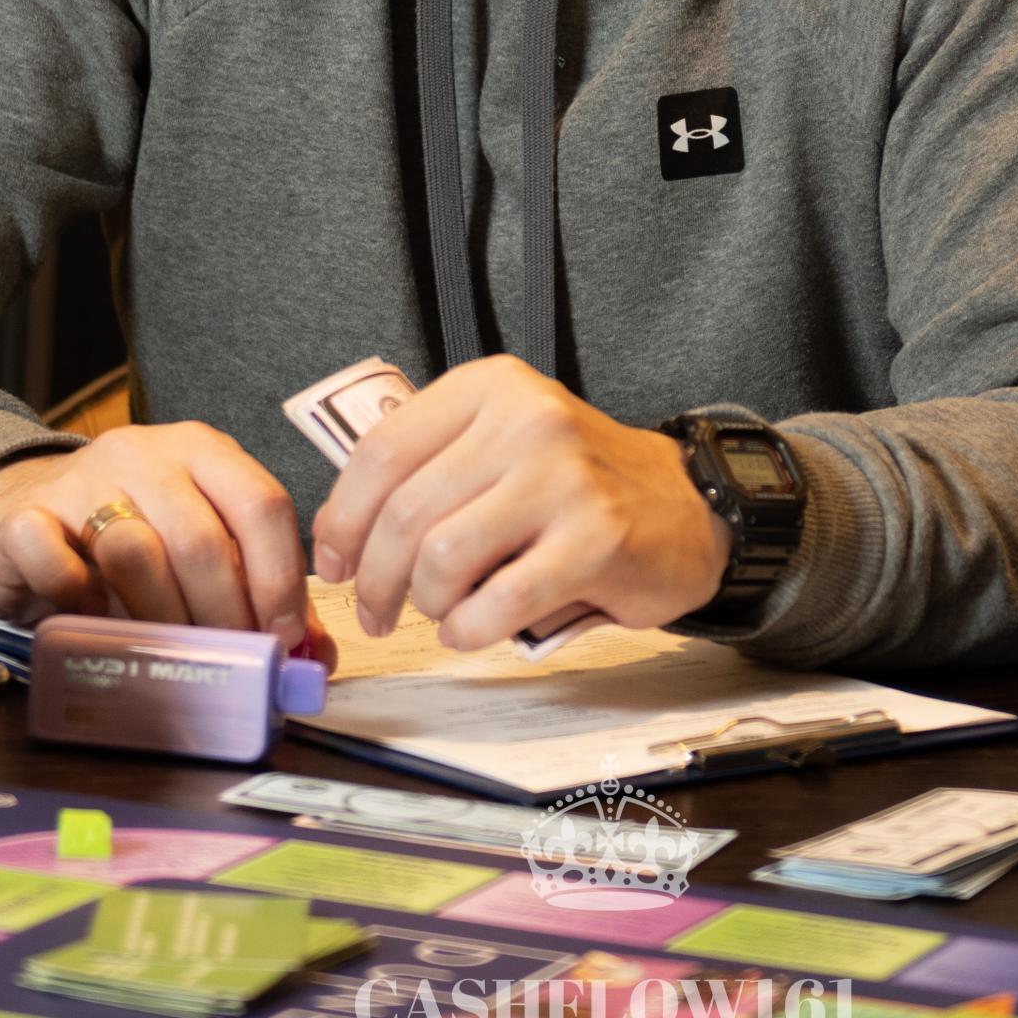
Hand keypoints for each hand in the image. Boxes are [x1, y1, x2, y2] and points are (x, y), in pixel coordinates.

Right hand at [0, 422, 335, 665]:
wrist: (16, 511)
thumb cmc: (123, 535)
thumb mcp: (196, 546)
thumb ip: (255, 592)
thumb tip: (315, 658)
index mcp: (201, 452)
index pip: (262, 503)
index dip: (281, 578)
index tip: (284, 637)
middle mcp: (145, 454)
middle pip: (202, 538)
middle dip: (226, 614)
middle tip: (230, 661)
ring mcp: (81, 481)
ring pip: (136, 551)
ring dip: (161, 617)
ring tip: (170, 652)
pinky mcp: (25, 517)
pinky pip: (58, 563)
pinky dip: (81, 601)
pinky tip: (93, 621)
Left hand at [308, 358, 732, 650]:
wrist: (682, 506)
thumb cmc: (573, 483)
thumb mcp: (499, 440)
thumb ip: (428, 466)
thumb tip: (341, 533)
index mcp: (491, 387)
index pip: (381, 450)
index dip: (343, 518)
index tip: (334, 561)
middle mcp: (526, 419)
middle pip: (404, 512)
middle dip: (374, 580)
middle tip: (376, 610)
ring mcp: (563, 477)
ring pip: (442, 558)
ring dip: (425, 605)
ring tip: (438, 613)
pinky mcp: (594, 538)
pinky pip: (497, 602)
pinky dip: (468, 630)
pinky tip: (471, 627)